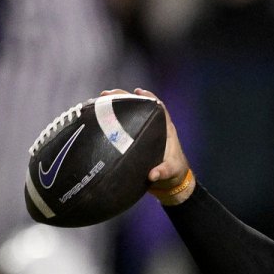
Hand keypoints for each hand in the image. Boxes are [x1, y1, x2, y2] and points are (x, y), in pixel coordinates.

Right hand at [98, 87, 193, 203]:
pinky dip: (112, 121)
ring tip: (100, 100)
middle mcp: (154, 128)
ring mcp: (143, 133)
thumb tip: (152, 175)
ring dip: (116, 106)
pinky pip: (124, 127)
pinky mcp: (135, 141)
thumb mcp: (171, 172)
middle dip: (124, 98)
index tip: (137, 91)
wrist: (171, 183)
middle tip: (107, 94)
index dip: (149, 97)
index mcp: (165, 130)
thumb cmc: (174, 174)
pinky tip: (98, 117)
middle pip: (140, 106)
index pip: (158, 108)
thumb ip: (163, 172)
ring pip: (130, 115)